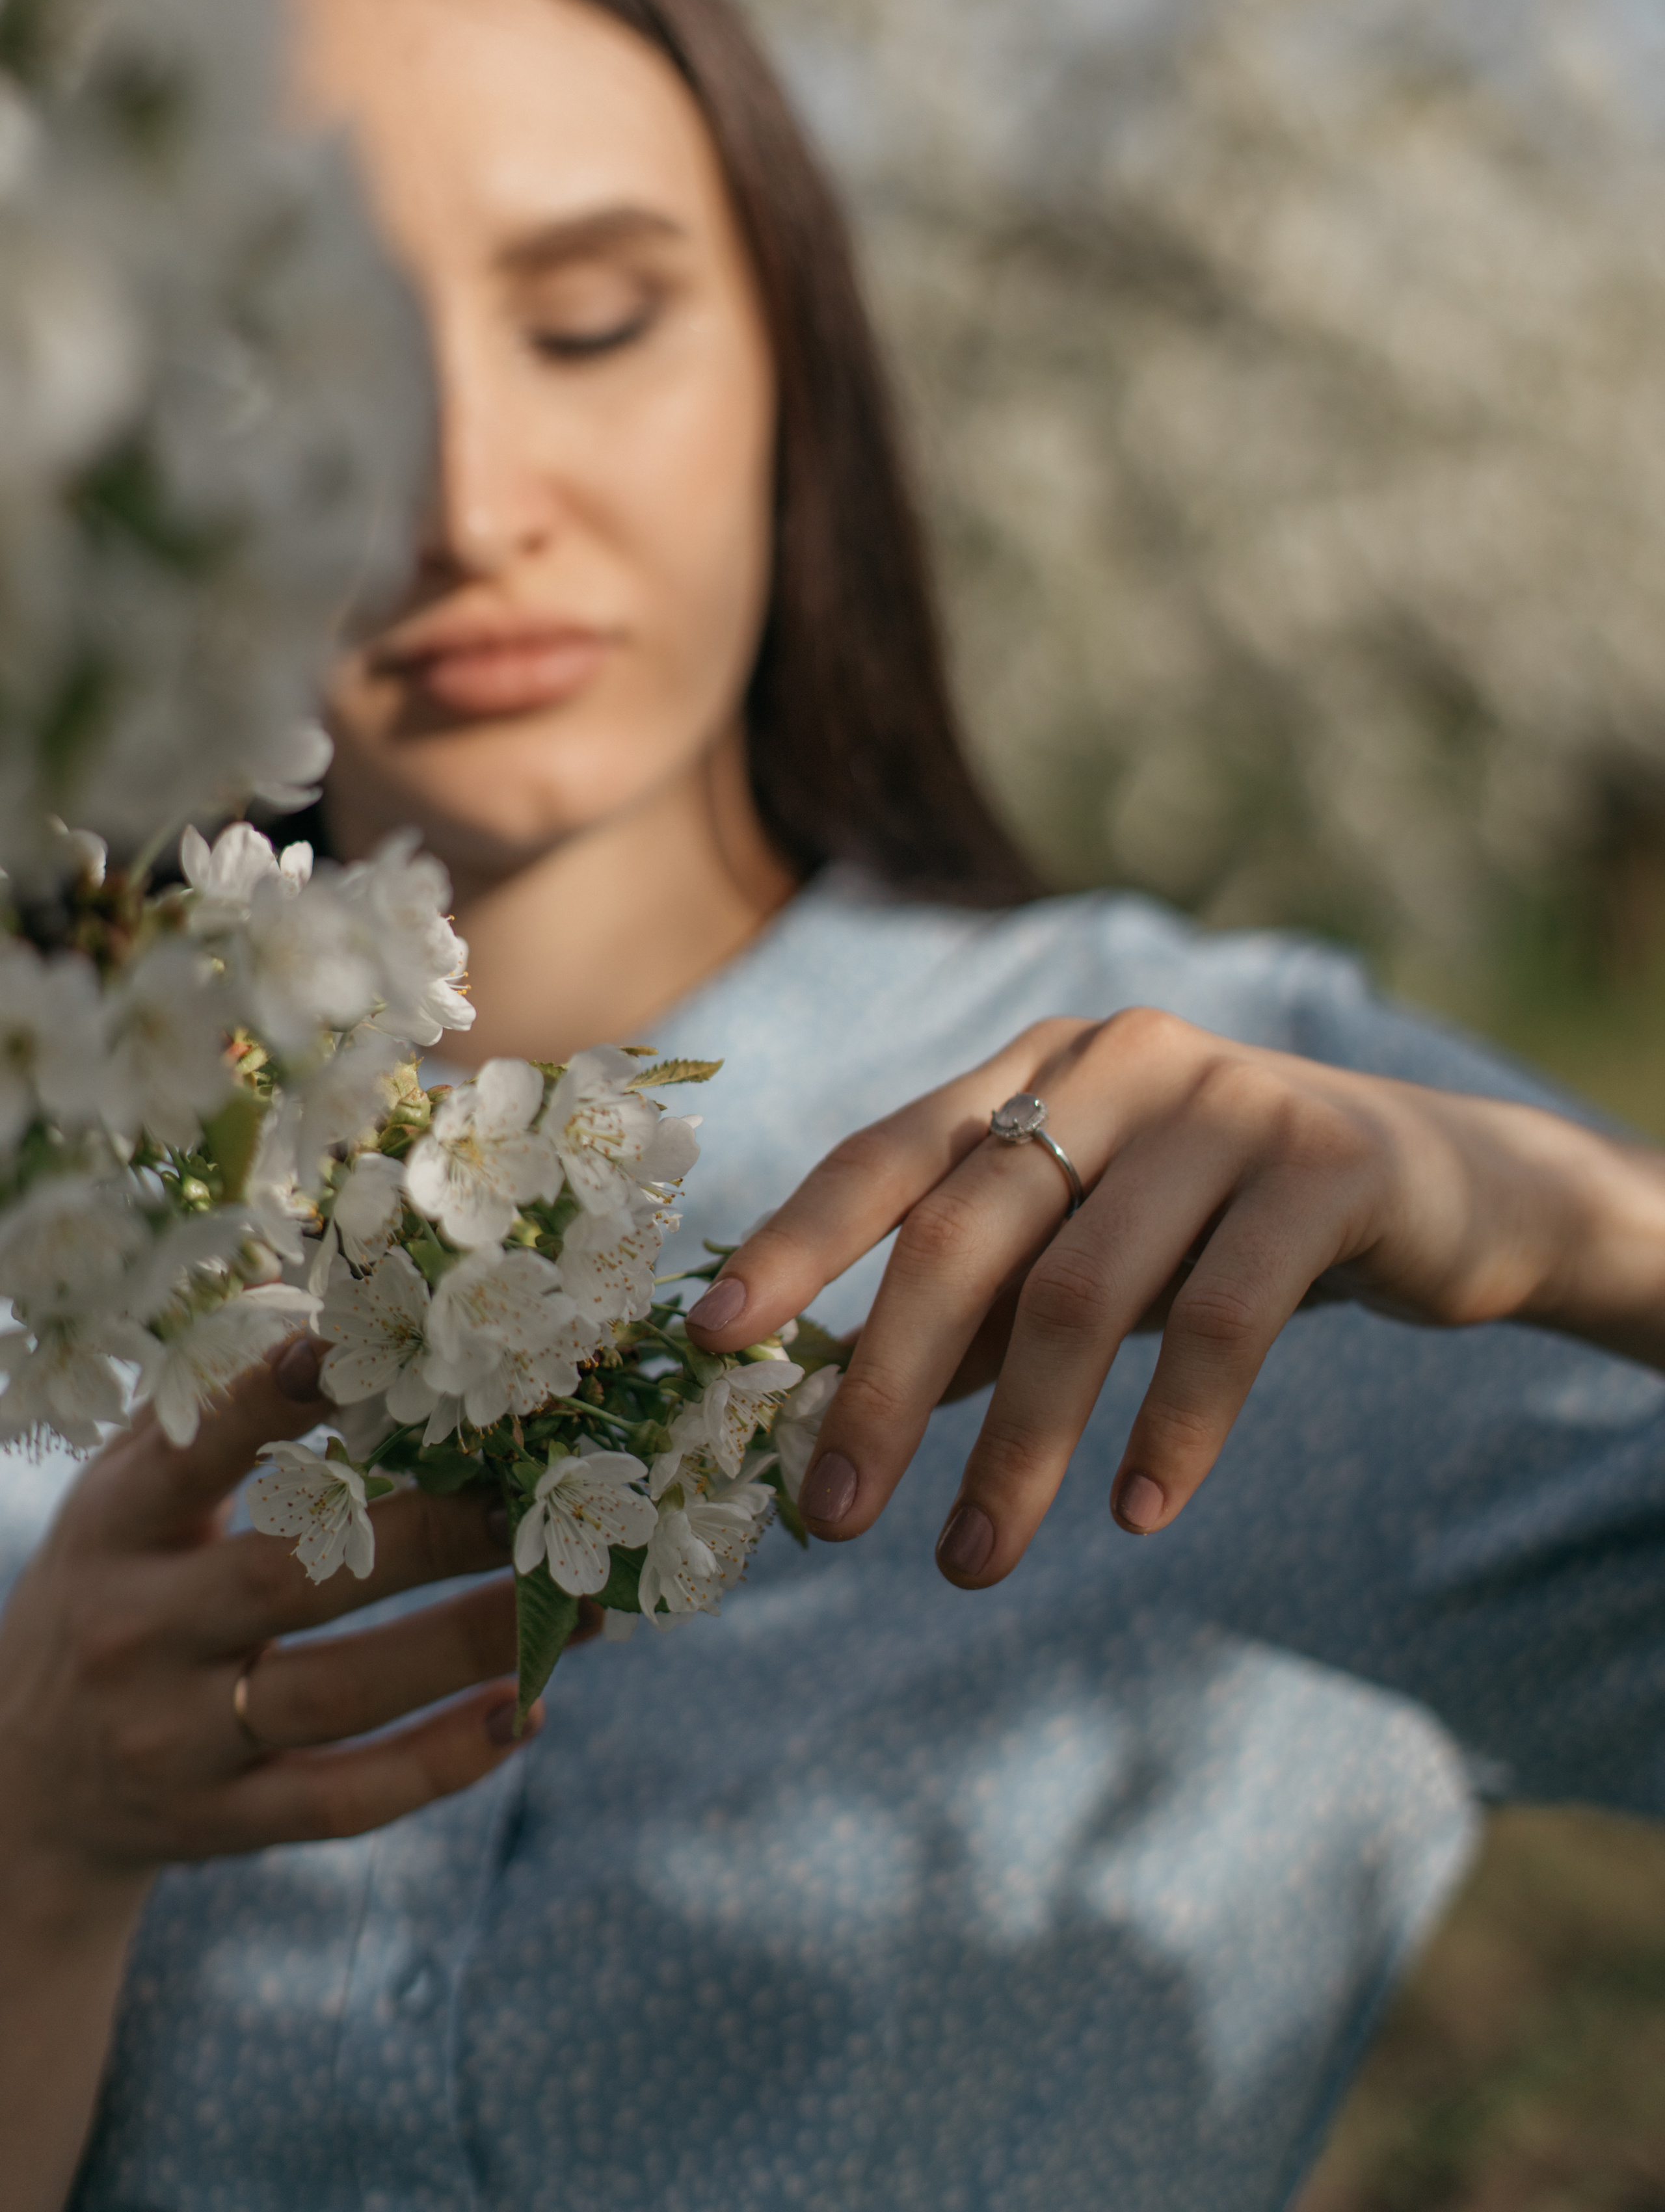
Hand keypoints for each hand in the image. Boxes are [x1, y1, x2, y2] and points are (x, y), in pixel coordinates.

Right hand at [0, 1333, 579, 2211]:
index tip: (358, 1348)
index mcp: (116, 1530)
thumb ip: (204, 1405)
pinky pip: (344, 1800)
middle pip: (296, 1577)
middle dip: (433, 1530)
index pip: (197, 1457)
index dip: (271, 1402)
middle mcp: (141, 1634)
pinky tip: (526, 1710)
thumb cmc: (110, 1590)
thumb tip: (303, 1281)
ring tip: (582, 1604)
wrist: (22, 1789)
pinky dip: (442, 1761)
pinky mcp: (223, 1824)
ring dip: (471, 1644)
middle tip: (541, 1492)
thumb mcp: (122, 1496)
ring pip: (341, 1693)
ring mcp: (179, 1739)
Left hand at [687, 1008, 1664, 1587]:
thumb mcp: (1094, 1254)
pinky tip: (1137, 1512)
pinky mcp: (1326, 1162)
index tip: (708, 1343)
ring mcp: (1224, 1101)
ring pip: (1083, 1289)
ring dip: (1018, 1444)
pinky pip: (1227, 1313)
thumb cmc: (1226, 1229)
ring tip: (970, 1561)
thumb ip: (983, 1309)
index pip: (889, 1153)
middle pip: (966, 1231)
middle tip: (834, 1517)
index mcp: (1037, 1069)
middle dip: (886, 1383)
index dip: (793, 1244)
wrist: (1450, 1187)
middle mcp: (1114, 1061)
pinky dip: (1173, 1425)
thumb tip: (834, 1418)